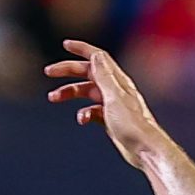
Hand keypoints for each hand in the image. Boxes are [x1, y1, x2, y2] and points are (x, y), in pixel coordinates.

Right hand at [46, 40, 166, 167]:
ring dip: (70, 93)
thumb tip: (96, 55)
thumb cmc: (132, 124)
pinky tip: (82, 120)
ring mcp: (112, 105)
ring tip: (53, 98)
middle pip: (87, 73)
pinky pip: (91, 111)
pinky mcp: (110, 120)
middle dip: (68, 71)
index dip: (82, 49)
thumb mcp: (114, 97)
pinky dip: (84, 113)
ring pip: (86, 92)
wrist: (145, 150)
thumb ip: (104, 76)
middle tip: (48, 72)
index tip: (65, 44)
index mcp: (117, 81)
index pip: (98, 58)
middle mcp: (115, 90)